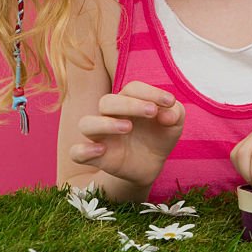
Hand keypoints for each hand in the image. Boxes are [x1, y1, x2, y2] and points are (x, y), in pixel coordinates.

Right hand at [69, 81, 184, 188]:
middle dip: (130, 104)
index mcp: (130, 101)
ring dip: (105, 124)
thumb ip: (175, 113)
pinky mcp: (95, 157)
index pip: (132, 88)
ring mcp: (101, 136)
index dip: (151, 92)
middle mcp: (111, 115)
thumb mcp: (174, 124)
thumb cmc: (160, 135)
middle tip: (152, 112)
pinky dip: (84, 150)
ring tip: (128, 128)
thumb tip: (168, 114)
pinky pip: (76, 152)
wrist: (153, 164)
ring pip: (86, 123)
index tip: (170, 102)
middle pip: (107, 101)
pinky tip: (102, 150)